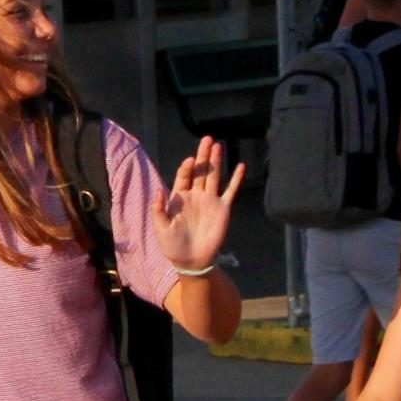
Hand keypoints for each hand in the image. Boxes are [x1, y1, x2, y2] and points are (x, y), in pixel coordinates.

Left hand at [153, 137, 243, 271]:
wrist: (191, 261)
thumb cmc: (172, 245)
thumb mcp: (161, 228)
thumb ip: (158, 209)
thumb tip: (158, 190)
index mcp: (179, 197)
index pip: (184, 176)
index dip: (186, 167)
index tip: (190, 160)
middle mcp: (195, 195)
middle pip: (200, 171)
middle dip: (203, 155)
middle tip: (207, 139)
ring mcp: (210, 201)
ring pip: (214, 177)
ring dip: (216, 161)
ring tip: (219, 145)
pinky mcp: (222, 209)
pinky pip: (231, 191)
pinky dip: (236, 179)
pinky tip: (241, 166)